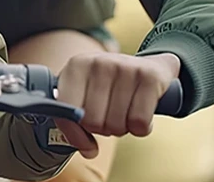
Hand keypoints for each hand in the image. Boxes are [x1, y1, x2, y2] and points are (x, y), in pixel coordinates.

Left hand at [54, 52, 179, 158]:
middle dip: (101, 127)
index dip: (73, 131)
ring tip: (123, 110)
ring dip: (121, 127)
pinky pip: (140, 124)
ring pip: (116, 125)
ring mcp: (124, 67)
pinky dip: (141, 128)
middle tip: (108, 114)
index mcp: (76, 66)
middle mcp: (98, 63)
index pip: (64, 109)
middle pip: (92, 122)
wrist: (148, 66)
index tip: (83, 135)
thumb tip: (88, 150)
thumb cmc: (109, 86)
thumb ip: (74, 120)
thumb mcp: (85, 93)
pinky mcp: (149, 77)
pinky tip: (139, 111)